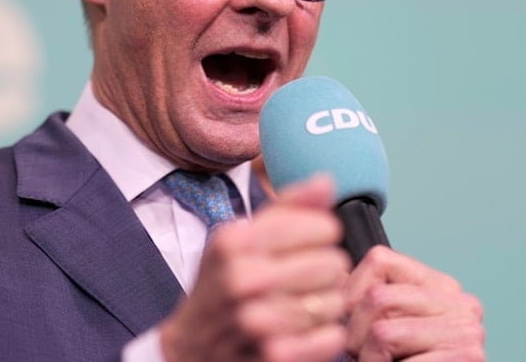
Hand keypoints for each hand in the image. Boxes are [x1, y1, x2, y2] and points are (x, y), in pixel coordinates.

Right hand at [159, 174, 351, 361]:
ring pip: (335, 301)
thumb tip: (326, 182)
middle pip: (333, 263)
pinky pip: (331, 337)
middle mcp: (242, 278)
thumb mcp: (241, 239)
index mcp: (236, 241)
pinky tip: (305, 332)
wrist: (190, 350)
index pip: (323, 227)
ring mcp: (257, 321)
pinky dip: (325, 336)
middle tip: (305, 281)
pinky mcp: (273, 356)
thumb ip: (287, 208)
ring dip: (326, 306)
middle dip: (326, 272)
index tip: (308, 246)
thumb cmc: (222, 287)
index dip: (322, 237)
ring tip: (302, 306)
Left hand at [344, 247, 484, 361]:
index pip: (379, 260)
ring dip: (367, 358)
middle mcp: (463, 304)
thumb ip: (368, 300)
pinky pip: (389, 348)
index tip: (355, 328)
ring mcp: (468, 331)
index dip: (350, 295)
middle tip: (367, 358)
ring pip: (382, 328)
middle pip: (377, 297)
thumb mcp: (383, 330)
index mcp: (443, 288)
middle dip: (355, 335)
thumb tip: (334, 275)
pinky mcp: (465, 357)